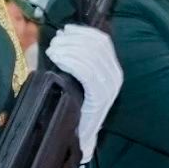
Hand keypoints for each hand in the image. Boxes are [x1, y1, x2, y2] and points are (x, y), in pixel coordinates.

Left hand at [46, 24, 119, 160]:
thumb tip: (64, 34)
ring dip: (68, 49)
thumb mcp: (77, 77)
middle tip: (54, 42)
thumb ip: (76, 57)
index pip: (102, 41)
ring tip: (52, 51)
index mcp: (112, 69)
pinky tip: (58, 59)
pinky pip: (86, 71)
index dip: (83, 32)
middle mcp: (115, 76)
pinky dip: (71, 61)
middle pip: (96, 46)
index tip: (65, 30)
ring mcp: (110, 87)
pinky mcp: (101, 97)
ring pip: (90, 56)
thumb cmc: (74, 106)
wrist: (79, 137)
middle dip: (73, 40)